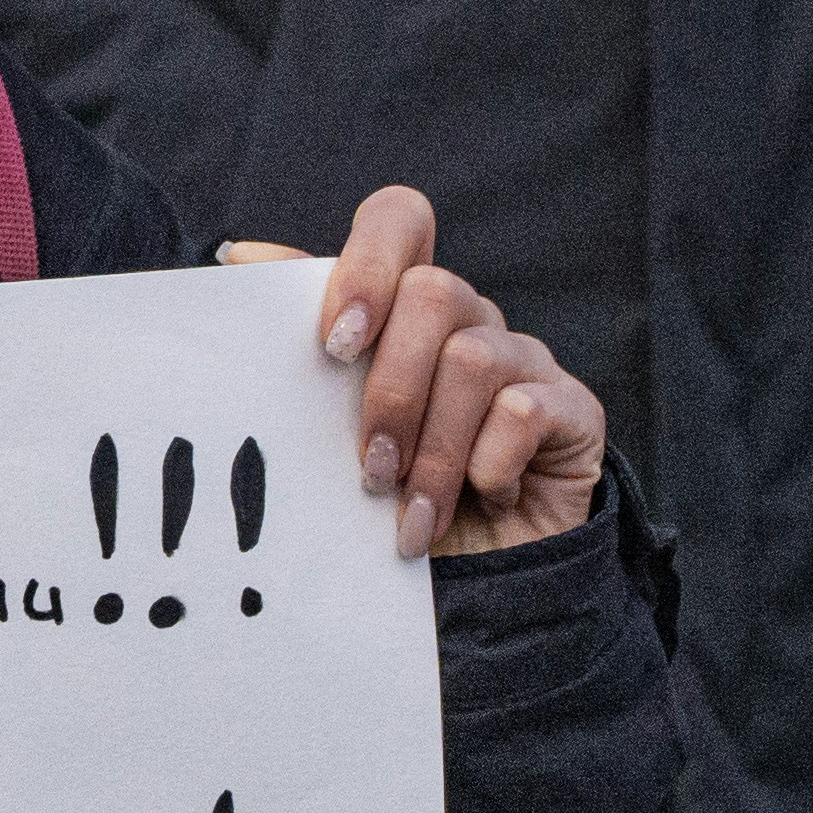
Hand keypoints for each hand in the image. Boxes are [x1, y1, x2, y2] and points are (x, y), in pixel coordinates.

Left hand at [223, 187, 607, 556]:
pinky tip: (480, 502)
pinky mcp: (572, 408)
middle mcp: (469, 319)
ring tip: (409, 513)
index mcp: (406, 309)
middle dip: (391, 389)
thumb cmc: (385, 505)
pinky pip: (524, 409)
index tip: (334, 342)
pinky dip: (488, 466)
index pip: (399, 219)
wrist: (468, 592)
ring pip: (473, 358)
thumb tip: (240, 254)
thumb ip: (300, 352)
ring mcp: (525, 360)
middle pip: (432, 291)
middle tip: (370, 467)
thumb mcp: (329, 433)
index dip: (367, 262)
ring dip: (431, 449)